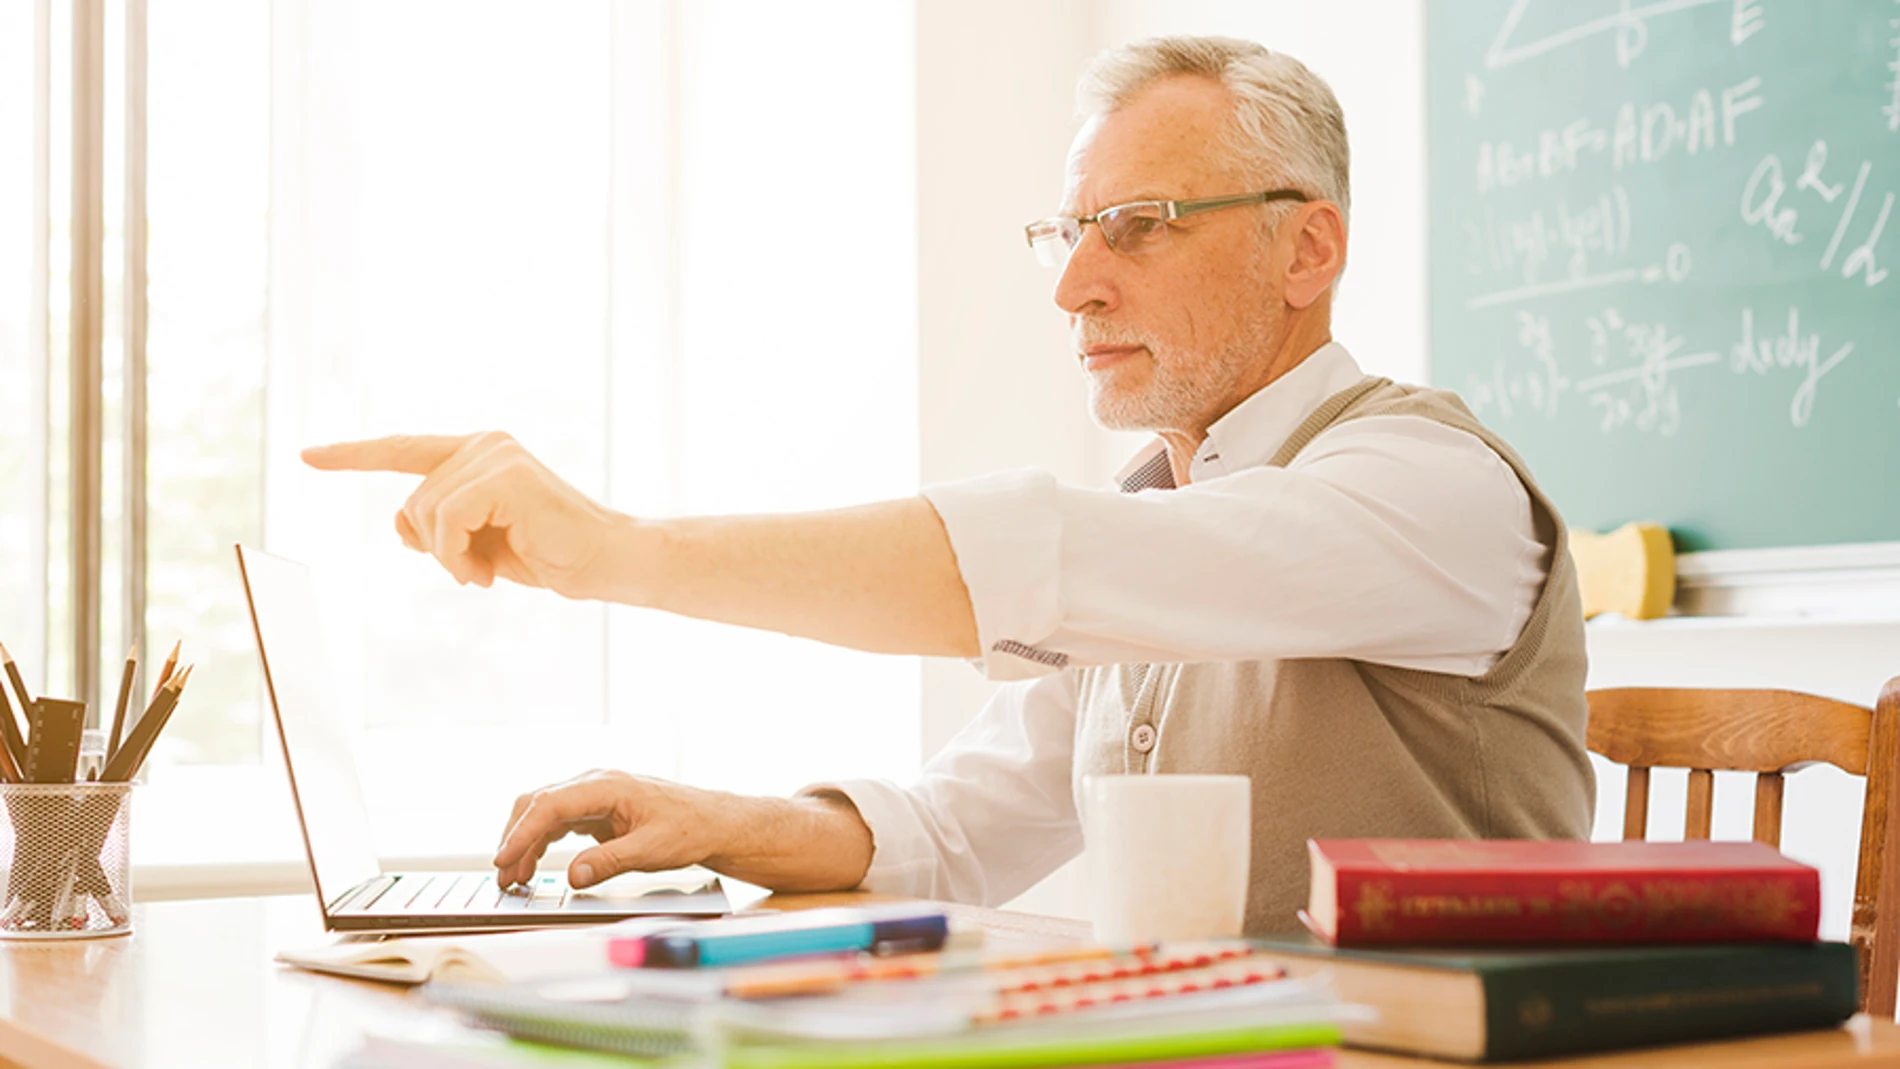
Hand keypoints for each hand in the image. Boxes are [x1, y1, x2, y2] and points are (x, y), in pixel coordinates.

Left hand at [301, 432, 625, 596]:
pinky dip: (456, 555)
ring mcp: (495, 454)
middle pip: (412, 500)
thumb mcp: (478, 546)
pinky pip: (446, 519)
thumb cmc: (548, 554)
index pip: (405, 449)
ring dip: (449, 557)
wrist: (604, 561)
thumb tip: (398, 522)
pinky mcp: (504, 474)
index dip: (355, 454)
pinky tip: (486, 573)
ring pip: (424, 511)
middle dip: (435, 547)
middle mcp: (486, 444)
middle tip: (477, 571)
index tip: (308, 455)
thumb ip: (438, 529)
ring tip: (486, 572)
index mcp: (481, 454)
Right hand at [492, 769, 719, 889]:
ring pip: (544, 813)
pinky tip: (533, 864)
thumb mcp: (651, 850)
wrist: (711, 822)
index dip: (522, 832)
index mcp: (607, 786)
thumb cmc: (688, 828)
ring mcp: (594, 795)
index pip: (551, 804)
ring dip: (525, 843)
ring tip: (514, 877)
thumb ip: (610, 862)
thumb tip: (573, 876)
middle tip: (503, 875)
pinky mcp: (596, 810)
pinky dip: (541, 842)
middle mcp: (596, 784)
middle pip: (539, 804)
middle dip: (515, 838)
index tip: (505, 858)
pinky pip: (558, 822)